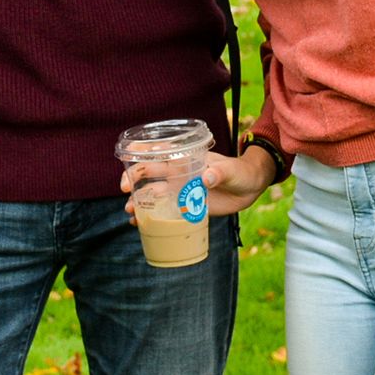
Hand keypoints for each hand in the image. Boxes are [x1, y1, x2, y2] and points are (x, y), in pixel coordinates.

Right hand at [118, 148, 277, 221]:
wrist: (249, 187)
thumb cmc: (240, 172)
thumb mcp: (232, 171)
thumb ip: (220, 172)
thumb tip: (206, 178)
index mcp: (186, 159)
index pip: (159, 151)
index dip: (141, 152)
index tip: (127, 158)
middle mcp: (178, 173)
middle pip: (149, 172)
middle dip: (133, 178)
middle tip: (124, 189)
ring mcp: (180, 190)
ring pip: (152, 193)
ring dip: (138, 200)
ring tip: (129, 211)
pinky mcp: (185, 206)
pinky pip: (164, 211)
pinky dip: (150, 217)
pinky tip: (139, 224)